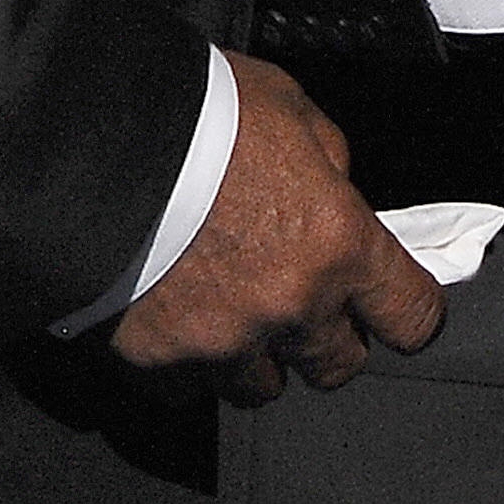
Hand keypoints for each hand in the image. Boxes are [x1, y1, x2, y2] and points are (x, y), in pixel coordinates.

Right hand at [108, 53, 445, 403]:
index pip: (412, 315)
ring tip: (227, 309)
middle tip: (301, 305)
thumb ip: (329, 166)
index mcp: (340, 244)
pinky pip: (187, 391)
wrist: (91, 148)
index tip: (392, 310)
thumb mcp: (293, 112)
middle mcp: (291, 306)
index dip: (407, 314)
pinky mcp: (156, 364)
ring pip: (260, 389)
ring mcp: (221, 344)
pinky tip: (173, 321)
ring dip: (254, 359)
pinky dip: (186, 366)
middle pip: (339, 367)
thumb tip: (335, 195)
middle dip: (327, 341)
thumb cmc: (197, 116)